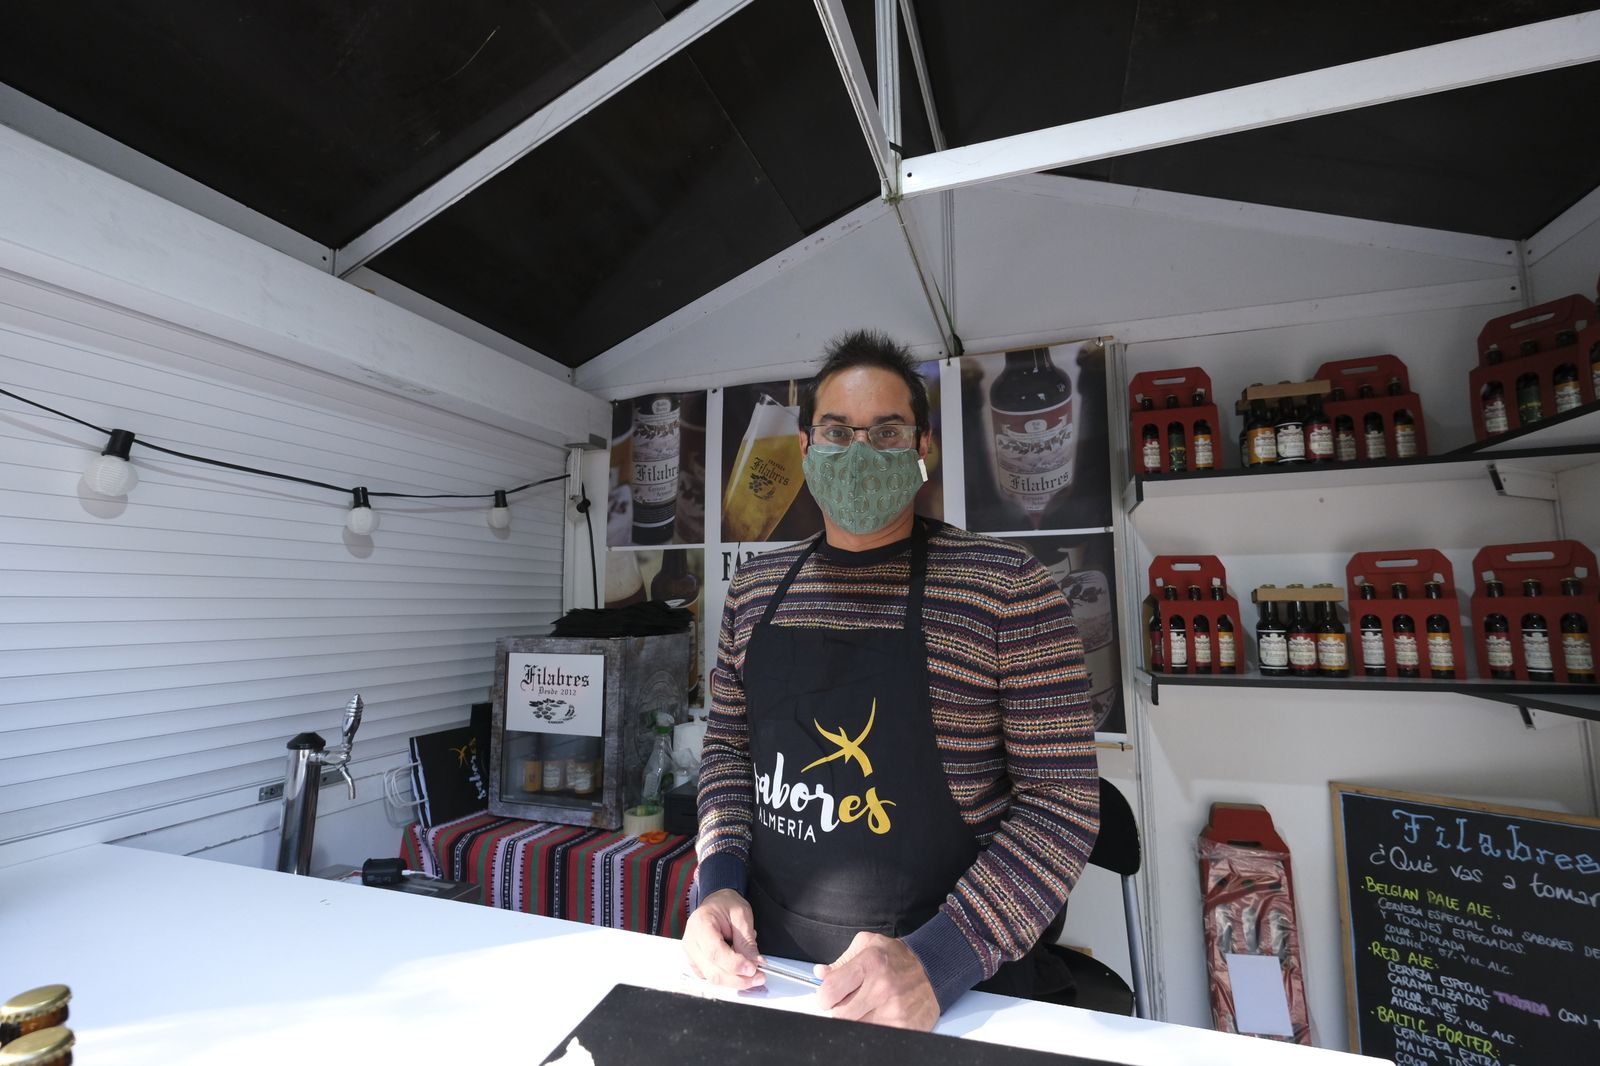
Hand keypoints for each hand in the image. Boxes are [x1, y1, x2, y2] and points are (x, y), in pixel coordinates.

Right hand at [682, 888, 764, 990]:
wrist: (716, 903)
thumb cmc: (725, 904)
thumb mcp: (742, 914)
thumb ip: (747, 940)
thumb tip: (755, 962)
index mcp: (700, 924)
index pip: (715, 952)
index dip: (734, 965)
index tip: (753, 969)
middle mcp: (691, 942)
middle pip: (713, 971)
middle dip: (738, 979)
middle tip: (759, 977)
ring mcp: (692, 954)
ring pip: (713, 978)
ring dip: (736, 981)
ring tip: (754, 975)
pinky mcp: (696, 963)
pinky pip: (712, 977)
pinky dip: (729, 978)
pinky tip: (739, 970)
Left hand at [817, 931, 938, 1029]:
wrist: (935, 967)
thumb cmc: (899, 956)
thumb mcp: (868, 944)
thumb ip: (842, 960)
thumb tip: (820, 973)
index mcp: (869, 963)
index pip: (829, 991)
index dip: (824, 996)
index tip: (829, 996)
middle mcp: (881, 988)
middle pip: (840, 1015)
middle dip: (839, 1010)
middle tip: (848, 1003)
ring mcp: (894, 1010)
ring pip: (855, 1027)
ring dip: (857, 1019)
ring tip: (866, 1007)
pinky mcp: (904, 1026)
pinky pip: (875, 1034)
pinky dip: (873, 1027)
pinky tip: (879, 1015)